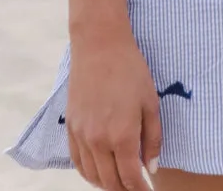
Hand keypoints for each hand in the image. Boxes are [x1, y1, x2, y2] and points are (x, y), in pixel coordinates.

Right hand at [65, 31, 161, 190]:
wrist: (99, 46)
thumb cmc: (131, 70)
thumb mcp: (151, 102)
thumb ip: (153, 138)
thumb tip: (150, 168)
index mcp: (122, 135)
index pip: (130, 177)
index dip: (140, 189)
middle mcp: (98, 141)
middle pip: (110, 182)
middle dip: (124, 189)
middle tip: (135, 188)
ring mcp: (81, 136)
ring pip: (92, 176)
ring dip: (106, 184)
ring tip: (120, 182)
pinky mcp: (70, 128)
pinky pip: (77, 162)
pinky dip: (88, 173)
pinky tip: (99, 171)